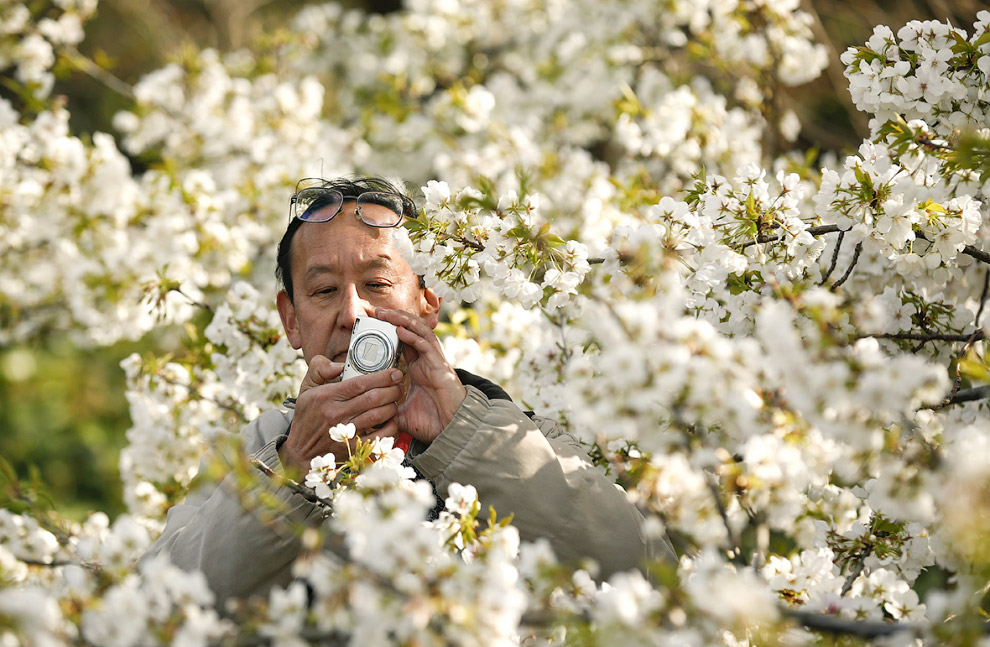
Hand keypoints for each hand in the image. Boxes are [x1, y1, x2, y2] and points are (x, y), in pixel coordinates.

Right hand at [278, 355, 404, 474]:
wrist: (300, 451)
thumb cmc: (307, 417)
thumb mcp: (306, 388)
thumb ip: (319, 369)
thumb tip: (340, 364)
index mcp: (326, 397)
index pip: (360, 384)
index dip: (382, 377)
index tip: (394, 373)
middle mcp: (336, 414)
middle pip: (373, 399)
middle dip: (392, 390)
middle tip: (399, 385)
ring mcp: (345, 433)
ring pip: (378, 416)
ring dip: (392, 406)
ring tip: (396, 400)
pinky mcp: (352, 449)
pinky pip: (379, 438)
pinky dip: (391, 428)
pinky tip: (392, 421)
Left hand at [376, 308, 465, 443]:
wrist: (451, 431)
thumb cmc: (432, 423)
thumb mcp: (402, 415)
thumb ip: (389, 410)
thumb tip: (370, 415)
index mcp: (418, 369)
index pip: (404, 342)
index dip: (391, 331)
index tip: (374, 325)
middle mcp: (426, 361)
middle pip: (412, 331)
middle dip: (395, 319)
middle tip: (377, 312)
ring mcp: (434, 362)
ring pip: (419, 332)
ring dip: (403, 320)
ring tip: (386, 313)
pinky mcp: (439, 366)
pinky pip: (425, 345)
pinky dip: (412, 335)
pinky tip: (399, 329)